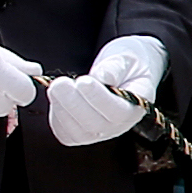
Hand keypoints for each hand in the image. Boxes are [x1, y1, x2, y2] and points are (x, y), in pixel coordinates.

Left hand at [45, 37, 164, 145]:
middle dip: (74, 104)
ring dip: (62, 110)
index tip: (83, 81)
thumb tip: (101, 76)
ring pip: (78, 133)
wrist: (122, 72)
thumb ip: (116, 67)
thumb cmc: (127, 65)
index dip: (98, 99)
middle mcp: (119, 126)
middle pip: (95, 125)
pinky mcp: (81, 133)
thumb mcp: (128, 59)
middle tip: (61, 83)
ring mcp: (100, 132)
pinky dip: (56, 116)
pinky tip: (55, 96)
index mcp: (135, 107)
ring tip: (56, 86)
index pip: (118, 112)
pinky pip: (65, 133)